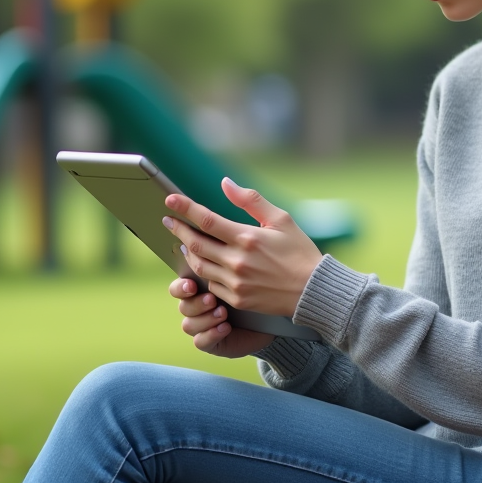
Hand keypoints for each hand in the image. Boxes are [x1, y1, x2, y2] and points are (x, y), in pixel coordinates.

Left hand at [164, 177, 323, 317]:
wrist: (313, 291)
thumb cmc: (299, 251)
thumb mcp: (281, 219)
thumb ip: (250, 200)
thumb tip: (225, 183)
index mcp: (247, 238)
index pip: (207, 220)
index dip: (185, 208)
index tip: (170, 199)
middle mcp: (237, 261)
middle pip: (195, 244)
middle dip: (178, 229)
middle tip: (168, 220)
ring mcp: (235, 283)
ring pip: (199, 266)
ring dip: (187, 252)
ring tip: (182, 241)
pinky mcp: (237, 299)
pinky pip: (211, 284)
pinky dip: (203, 272)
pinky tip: (203, 263)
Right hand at [168, 277, 273, 357]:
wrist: (266, 320)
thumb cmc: (250, 293)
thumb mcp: (238, 279)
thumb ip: (222, 269)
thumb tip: (214, 254)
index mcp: (197, 290)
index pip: (178, 288)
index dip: (181, 288)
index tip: (192, 285)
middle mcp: (195, 308)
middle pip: (183, 306)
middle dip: (196, 303)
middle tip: (212, 299)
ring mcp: (200, 327)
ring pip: (188, 325)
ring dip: (205, 319)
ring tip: (223, 313)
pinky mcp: (209, 342)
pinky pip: (201, 341)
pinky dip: (211, 334)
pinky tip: (225, 328)